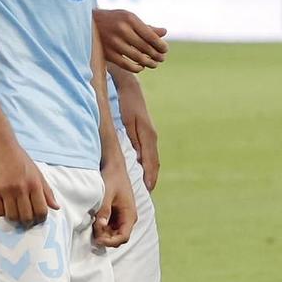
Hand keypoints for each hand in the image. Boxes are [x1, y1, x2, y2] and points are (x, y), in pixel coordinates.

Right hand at [0, 138, 56, 224]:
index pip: (41, 210)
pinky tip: (5, 208)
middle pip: (26, 216)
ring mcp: (6, 191)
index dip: (40, 219)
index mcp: (35, 184)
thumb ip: (47, 191)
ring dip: (15, 220)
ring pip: (12, 216)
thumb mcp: (37, 173)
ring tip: (16, 216)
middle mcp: (21, 189)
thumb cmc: (20, 159)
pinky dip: (2, 213)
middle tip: (26, 222)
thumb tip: (56, 207)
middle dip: (28, 223)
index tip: (38, 220)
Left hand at [93, 149, 136, 246]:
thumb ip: (104, 211)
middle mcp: (129, 217)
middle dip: (106, 238)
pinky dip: (102, 227)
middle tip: (92, 232)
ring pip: (114, 233)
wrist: (114, 167)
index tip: (97, 239)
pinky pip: (110, 226)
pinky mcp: (117, 214)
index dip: (111, 242)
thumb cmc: (112, 179)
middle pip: (118, 237)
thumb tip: (100, 227)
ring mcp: (123, 216)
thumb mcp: (106, 195)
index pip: (123, 237)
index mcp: (130, 214)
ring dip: (103, 233)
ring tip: (92, 225)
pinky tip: (94, 221)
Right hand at [94, 7, 168, 72]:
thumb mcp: (129, 18)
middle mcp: (122, 30)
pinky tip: (141, 66)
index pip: (151, 36)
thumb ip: (146, 26)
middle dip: (157, 55)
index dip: (161, 45)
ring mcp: (113, 42)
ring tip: (154, 64)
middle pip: (146, 47)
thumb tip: (164, 32)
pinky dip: (136, 68)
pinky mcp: (107, 53)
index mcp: (130, 19)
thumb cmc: (114, 20)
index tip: (165, 50)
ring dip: (149, 63)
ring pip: (137, 57)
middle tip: (162, 58)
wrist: (88, 23)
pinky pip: (126, 65)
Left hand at [114, 74, 159, 191]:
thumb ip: (133, 140)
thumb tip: (137, 159)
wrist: (130, 88)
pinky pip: (149, 153)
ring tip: (146, 186)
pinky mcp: (146, 133)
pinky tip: (142, 169)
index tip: (148, 190)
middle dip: (152, 178)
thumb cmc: (126, 104)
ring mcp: (150, 135)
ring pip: (152, 158)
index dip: (150, 177)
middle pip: (154, 163)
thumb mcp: (128, 122)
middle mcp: (152, 137)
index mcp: (149, 137)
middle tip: (148, 193)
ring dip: (150, 172)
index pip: (151, 162)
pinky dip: (147, 164)